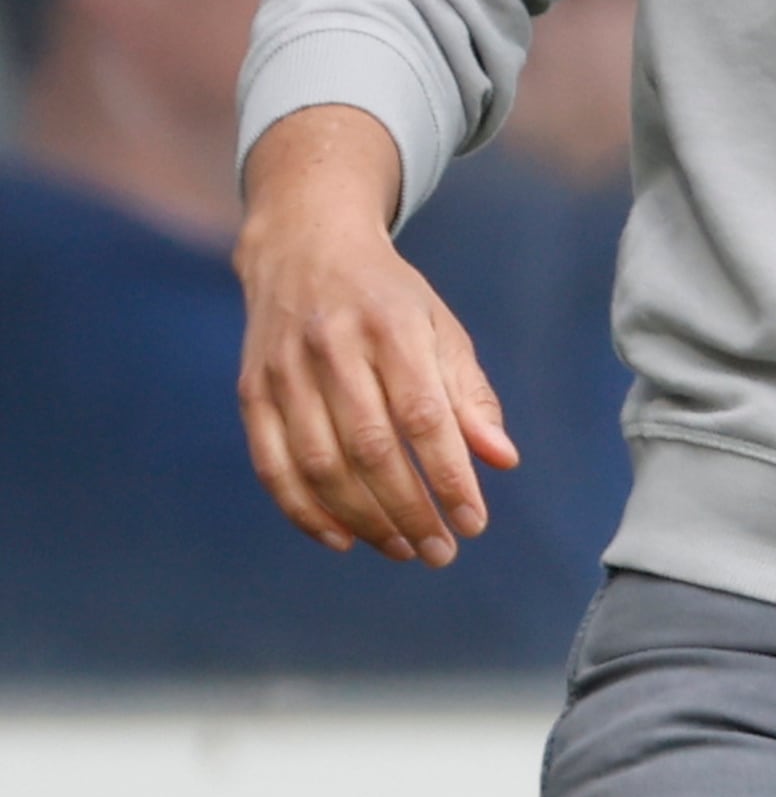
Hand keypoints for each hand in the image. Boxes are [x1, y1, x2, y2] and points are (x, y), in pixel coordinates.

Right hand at [236, 103, 515, 566]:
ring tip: (400, 549)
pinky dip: (304, 511)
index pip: (424, 417)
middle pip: (371, 449)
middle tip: (440, 552)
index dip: (449, 477)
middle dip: (409, 510)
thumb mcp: (440, 329)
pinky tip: (341, 540)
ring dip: (362, 520)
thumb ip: (470, 395)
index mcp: (391, 329)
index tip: (473, 523)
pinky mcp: (253, 390)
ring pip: (320, 464)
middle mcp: (333, 348)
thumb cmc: (386, 299)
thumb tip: (502, 459)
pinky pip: (272, 465)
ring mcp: (285, 370)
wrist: (302, 244)